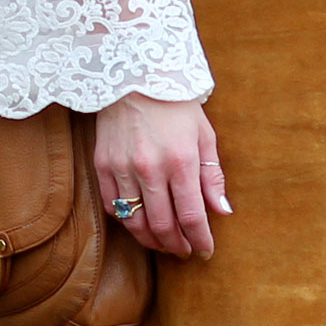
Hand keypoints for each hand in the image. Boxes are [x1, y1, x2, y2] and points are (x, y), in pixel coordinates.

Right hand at [94, 95, 229, 258]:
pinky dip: (127, 221)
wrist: (135, 75)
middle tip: (184, 251)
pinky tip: (139, 222)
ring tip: (163, 243)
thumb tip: (222, 211)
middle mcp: (150, 168)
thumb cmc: (176, 105)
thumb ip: (213, 176)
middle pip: (163, 225)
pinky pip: (113, 206)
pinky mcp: (103, 164)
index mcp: (181, 161)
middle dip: (176, 245)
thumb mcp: (204, 135)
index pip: (192, 216)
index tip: (205, 251)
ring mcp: (123, 168)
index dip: (200, 240)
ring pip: (135, 221)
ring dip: (151, 240)